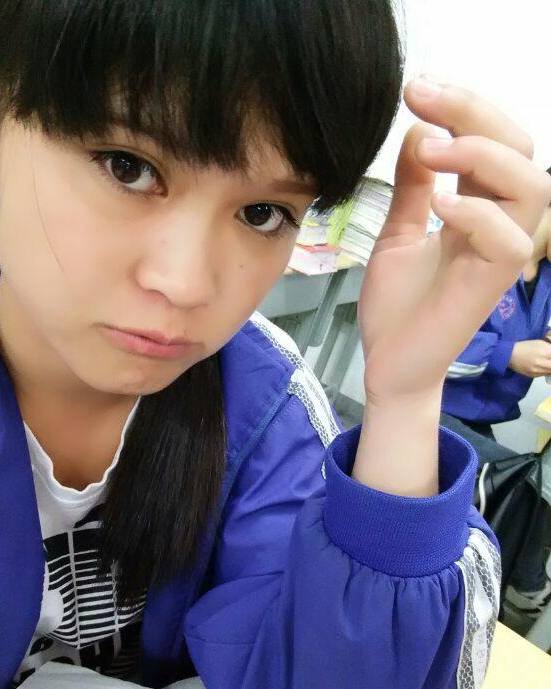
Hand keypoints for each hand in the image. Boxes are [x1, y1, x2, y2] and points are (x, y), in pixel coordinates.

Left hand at [352, 78, 550, 496]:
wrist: (389, 364)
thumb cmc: (397, 307)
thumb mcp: (398, 233)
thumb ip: (412, 187)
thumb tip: (421, 132)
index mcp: (476, 208)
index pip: (492, 142)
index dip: (462, 108)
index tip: (415, 91)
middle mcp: (497, 224)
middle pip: (519, 149)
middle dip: (474, 112)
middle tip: (421, 96)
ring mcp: (498, 254)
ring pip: (532, 185)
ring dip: (483, 155)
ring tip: (434, 152)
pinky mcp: (492, 284)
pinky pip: (509, 238)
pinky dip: (476, 212)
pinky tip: (438, 206)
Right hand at [508, 339, 550, 376]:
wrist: (509, 355)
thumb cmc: (525, 347)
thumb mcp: (540, 343)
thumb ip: (550, 349)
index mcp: (545, 352)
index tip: (550, 356)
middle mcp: (542, 363)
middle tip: (549, 360)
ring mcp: (537, 371)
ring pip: (550, 372)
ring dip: (550, 367)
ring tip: (546, 362)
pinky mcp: (533, 376)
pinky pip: (544, 374)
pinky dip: (546, 370)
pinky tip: (542, 366)